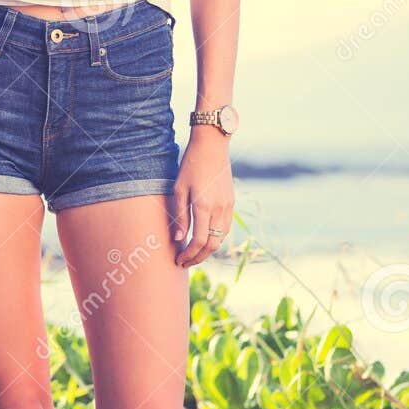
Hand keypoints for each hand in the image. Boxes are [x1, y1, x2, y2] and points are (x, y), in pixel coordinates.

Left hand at [171, 132, 233, 266]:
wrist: (212, 146)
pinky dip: (215, 238)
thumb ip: (179, 215)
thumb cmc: (190, 165)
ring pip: (221, 238)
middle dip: (198, 257)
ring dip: (207, 250)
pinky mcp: (231, 202)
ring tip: (193, 253)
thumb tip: (178, 239)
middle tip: (184, 262)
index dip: (188, 254)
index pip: (198, 241)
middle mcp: (219, 209)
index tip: (178, 260)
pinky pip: (225, 228)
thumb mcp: (178, 189)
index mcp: (204, 206)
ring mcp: (228, 206)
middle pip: (212, 245)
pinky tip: (204, 238)